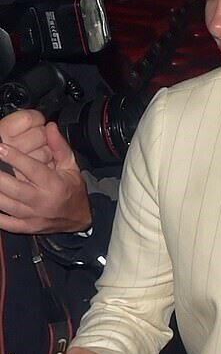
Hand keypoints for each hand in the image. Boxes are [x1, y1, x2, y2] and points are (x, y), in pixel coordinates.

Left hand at [0, 119, 91, 233]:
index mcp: (54, 185)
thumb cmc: (73, 190)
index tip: (1, 147)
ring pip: (5, 205)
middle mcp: (42, 201)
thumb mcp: (71, 167)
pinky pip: (6, 223)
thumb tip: (50, 127)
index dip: (15, 157)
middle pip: (13, 188)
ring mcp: (32, 216)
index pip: (32, 169)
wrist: (80, 218)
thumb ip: (60, 147)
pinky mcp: (26, 226)